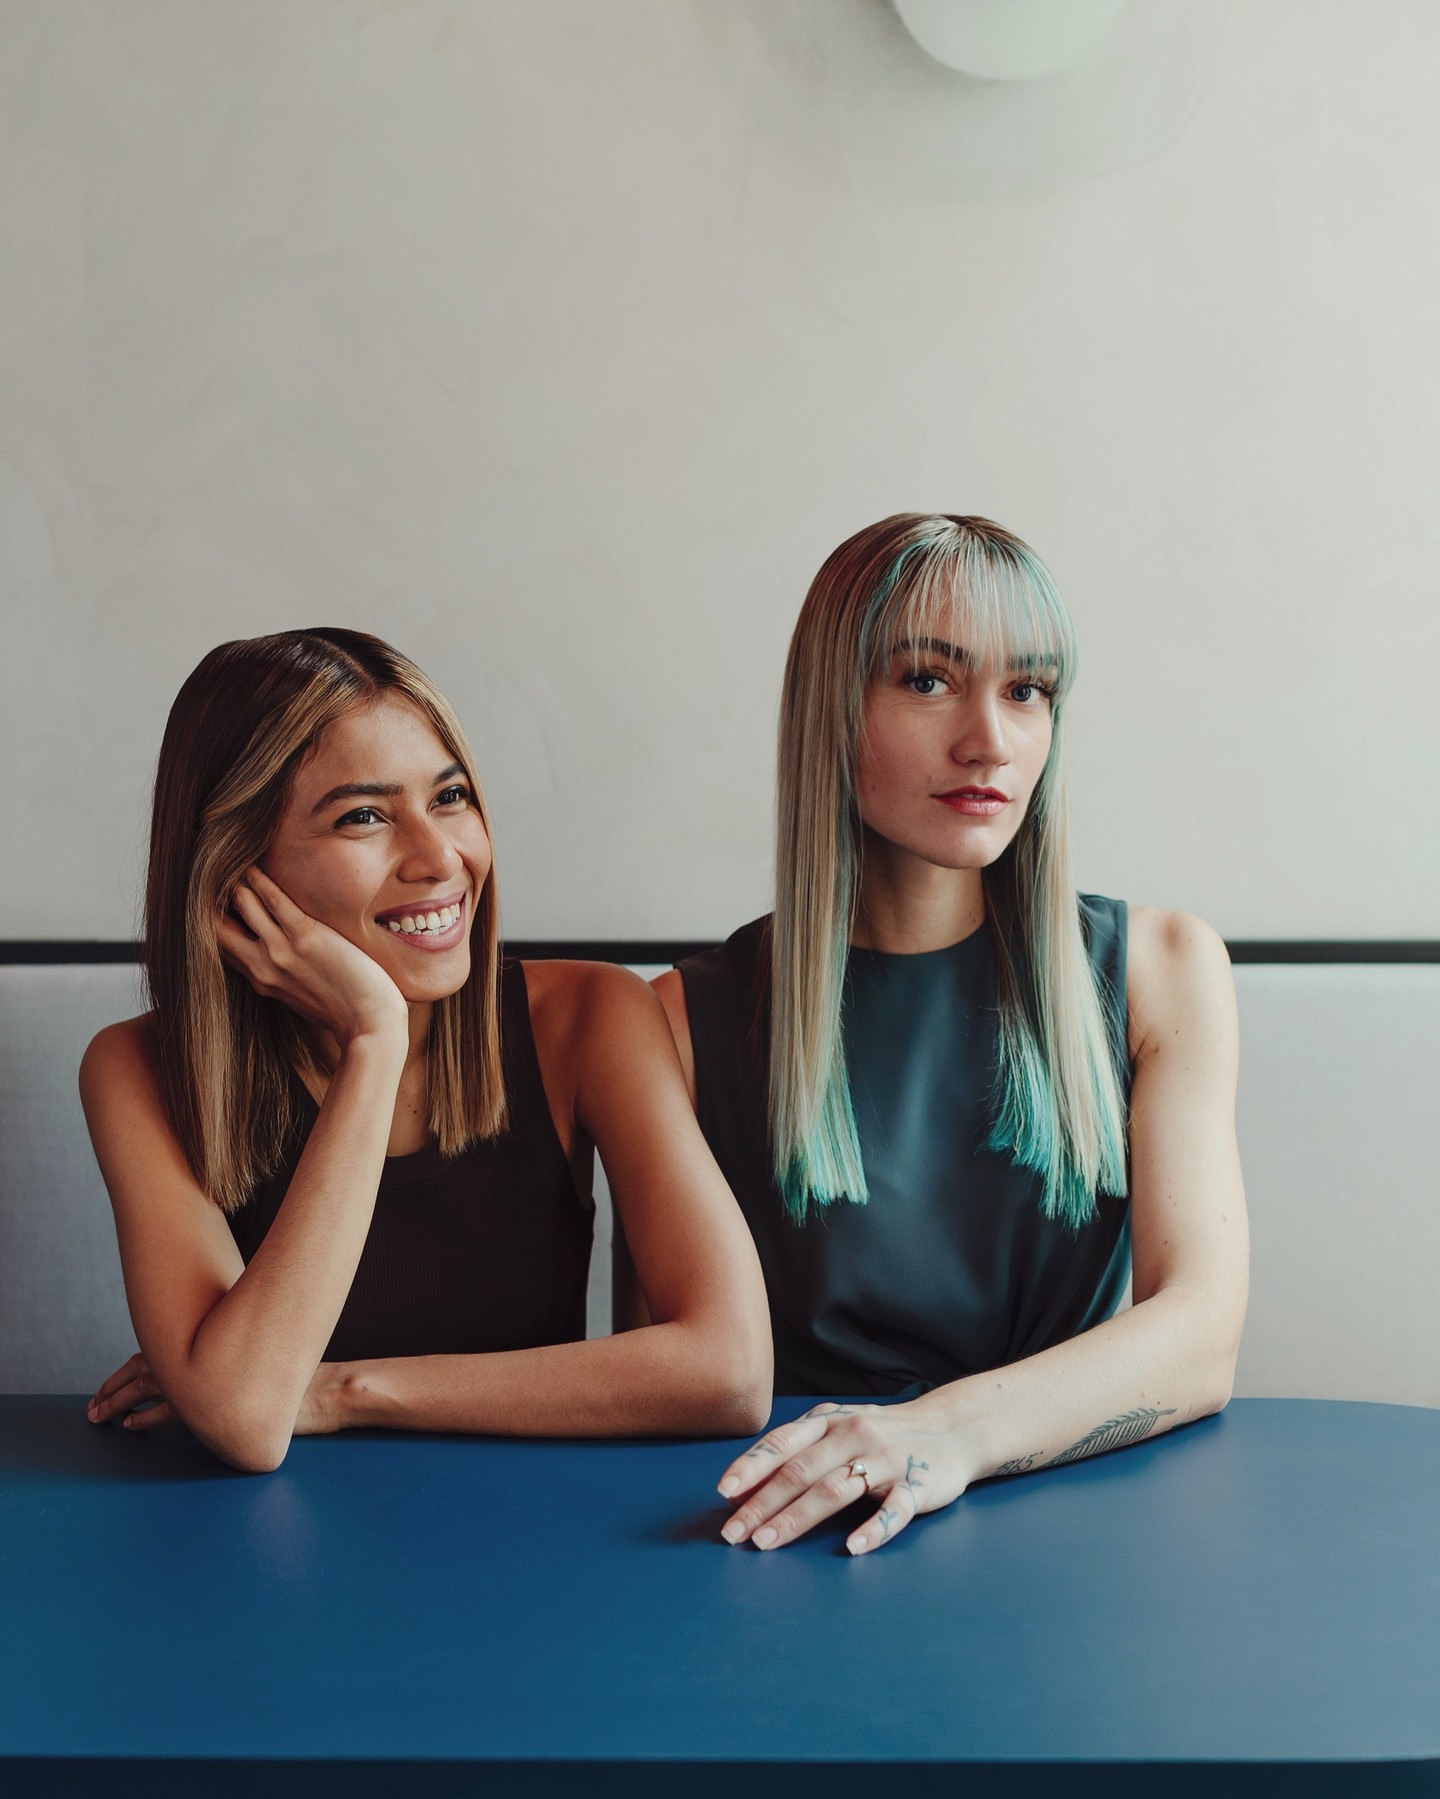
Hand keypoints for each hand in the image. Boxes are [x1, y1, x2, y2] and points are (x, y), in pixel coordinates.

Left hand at [87, 1352, 347, 1436]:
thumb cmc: (287, 1372)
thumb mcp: (249, 1353)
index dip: (124, 1372)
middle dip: (111, 1390)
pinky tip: (132, 1426)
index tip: (107, 1387)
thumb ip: (221, 1353)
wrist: (316, 1390)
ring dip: (118, 1403)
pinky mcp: (208, 1407)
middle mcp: (197, 1356)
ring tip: (100, 1417)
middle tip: (93, 1408)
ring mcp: (201, 1382)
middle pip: (139, 1372)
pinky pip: (166, 1413)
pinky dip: (145, 1418)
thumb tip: (197, 1357)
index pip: (150, 1355)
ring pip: (145, 1390)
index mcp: (203, 1338)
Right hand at [219, 865, 408, 1049]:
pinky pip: (273, 900)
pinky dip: (260, 879)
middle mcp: (262, 966)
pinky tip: (254, 864)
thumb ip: (284, 977)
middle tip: (213, 872)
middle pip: (217, 925)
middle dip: (213, 897)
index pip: (222, 945)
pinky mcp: (305, 937)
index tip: (211, 897)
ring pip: (242, 904)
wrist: (370, 1024)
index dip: (212, 920)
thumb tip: (283, 963)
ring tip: (235, 859)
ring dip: (236, 879)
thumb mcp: (302, 996)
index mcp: (261, 980)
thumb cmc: (345, 1010)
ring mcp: (280, 951)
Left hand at [716, 1400, 975, 1555]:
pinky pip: (893, 1511)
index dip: (751, 1466)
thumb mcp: (838, 1429)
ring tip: (767, 1542)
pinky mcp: (917, 1486)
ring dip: (797, 1518)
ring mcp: (885, 1461)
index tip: (724, 1493)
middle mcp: (853, 1436)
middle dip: (762, 1504)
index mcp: (829, 1422)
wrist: (951, 1429)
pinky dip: (873, 1530)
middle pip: (800, 1472)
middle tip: (734, 1534)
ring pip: (835, 1490)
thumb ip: (798, 1449)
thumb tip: (744, 1484)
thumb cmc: (880, 1434)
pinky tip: (852, 1549)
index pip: (782, 1443)